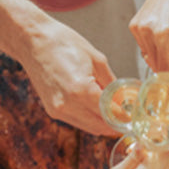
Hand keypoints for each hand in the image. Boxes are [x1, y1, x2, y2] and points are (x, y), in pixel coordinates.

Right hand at [0, 0, 115, 135]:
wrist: (33, 41)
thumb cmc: (63, 43)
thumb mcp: (97, 59)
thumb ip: (112, 84)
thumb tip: (124, 100)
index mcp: (81, 90)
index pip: (111, 115)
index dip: (126, 117)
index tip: (135, 115)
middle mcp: (68, 105)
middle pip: (101, 126)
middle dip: (117, 123)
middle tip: (128, 115)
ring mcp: (58, 110)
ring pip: (89, 127)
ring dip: (103, 123)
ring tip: (114, 111)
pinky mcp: (52, 110)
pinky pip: (77, 121)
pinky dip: (89, 118)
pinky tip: (96, 107)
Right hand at [130, 0, 168, 71]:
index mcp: (165, 36)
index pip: (166, 69)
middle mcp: (149, 32)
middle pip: (155, 65)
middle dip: (167, 68)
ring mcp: (139, 29)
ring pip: (148, 57)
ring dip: (159, 57)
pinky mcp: (134, 25)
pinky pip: (143, 46)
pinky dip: (152, 47)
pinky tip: (161, 35)